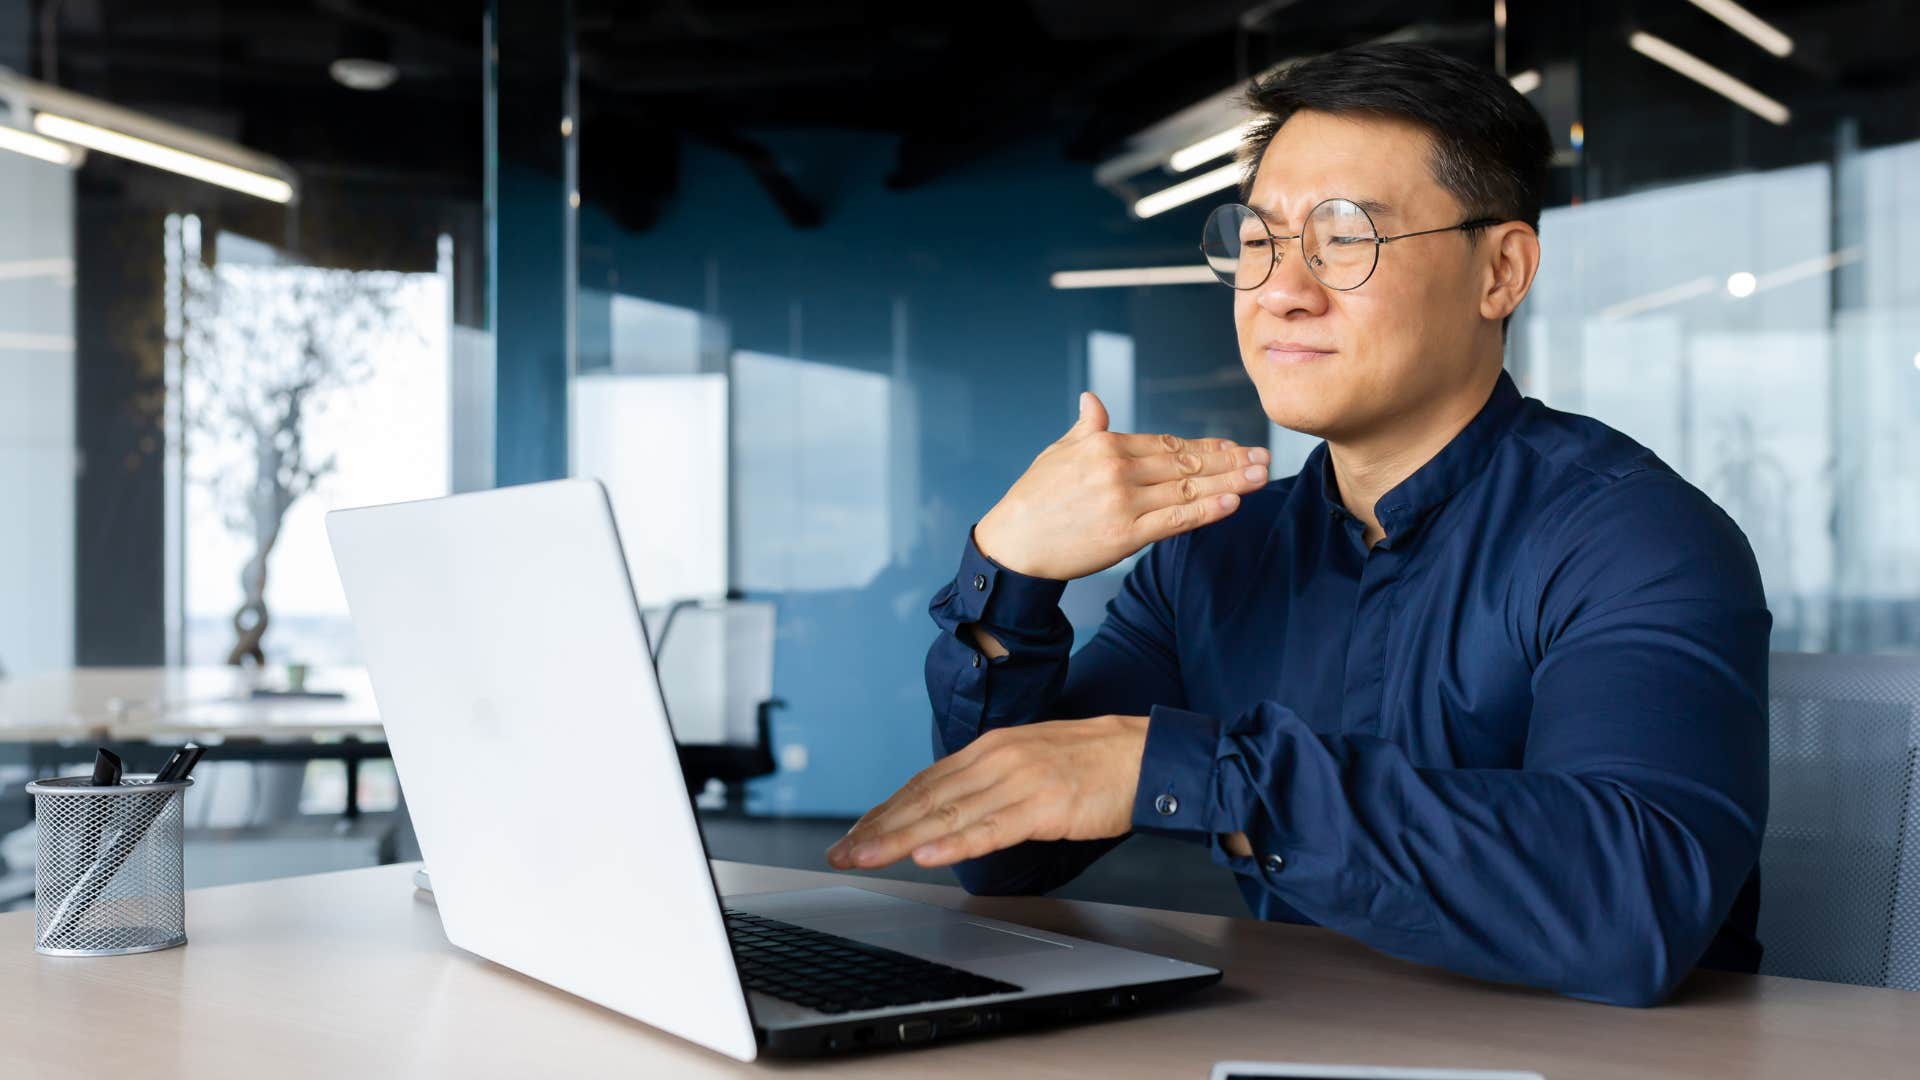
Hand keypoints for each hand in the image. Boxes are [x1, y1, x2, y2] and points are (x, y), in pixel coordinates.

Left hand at [824, 715, 1150, 869]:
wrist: (1147, 754)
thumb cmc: (1094, 764)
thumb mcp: (1029, 762)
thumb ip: (991, 781)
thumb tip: (956, 808)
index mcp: (989, 748)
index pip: (924, 783)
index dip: (885, 810)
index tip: (856, 833)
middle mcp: (995, 759)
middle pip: (924, 798)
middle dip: (877, 827)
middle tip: (841, 852)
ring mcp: (1017, 780)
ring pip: (946, 814)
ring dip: (898, 839)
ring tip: (864, 856)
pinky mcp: (1043, 805)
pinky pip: (990, 829)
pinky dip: (954, 843)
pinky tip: (925, 854)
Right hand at [972, 393, 1269, 580]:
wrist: (1012, 544)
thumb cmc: (1032, 499)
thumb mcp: (1057, 453)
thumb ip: (1085, 428)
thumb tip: (1092, 400)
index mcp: (1105, 444)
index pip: (1167, 442)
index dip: (1205, 445)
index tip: (1233, 445)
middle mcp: (1118, 468)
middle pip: (1186, 462)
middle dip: (1229, 459)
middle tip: (1262, 457)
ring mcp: (1123, 501)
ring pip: (1188, 487)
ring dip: (1230, 482)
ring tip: (1260, 476)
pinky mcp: (1124, 534)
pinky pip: (1175, 519)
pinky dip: (1206, 510)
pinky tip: (1231, 502)